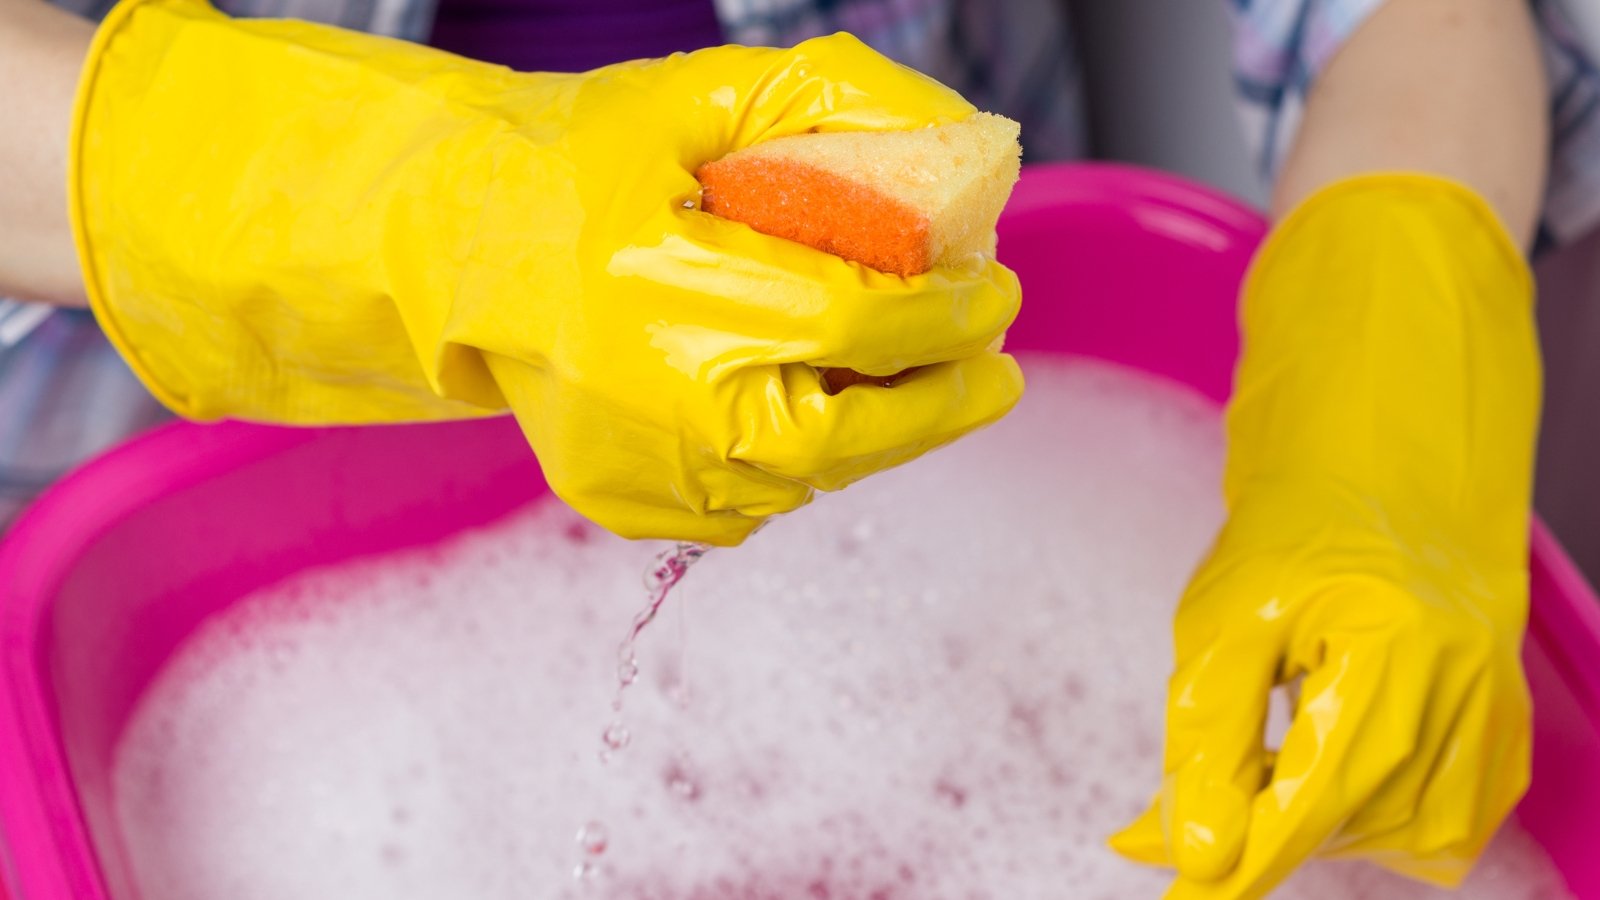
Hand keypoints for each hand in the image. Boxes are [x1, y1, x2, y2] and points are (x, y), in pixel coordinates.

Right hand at [70, 0, 1022, 544]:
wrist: (452, 255)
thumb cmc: (572, 165)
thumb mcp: (701, 99)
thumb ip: (839, 107)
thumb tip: (971, 150)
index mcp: (661, 294)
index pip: (857, 324)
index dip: (948, 310)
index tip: (995, 286)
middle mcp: (654, 406)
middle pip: (854, 434)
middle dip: (946, 396)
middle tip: (995, 362)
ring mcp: (643, 476)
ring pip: (817, 476)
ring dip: (889, 429)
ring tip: (928, 379)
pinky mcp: (633, 510)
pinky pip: (764, 500)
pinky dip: (816, 458)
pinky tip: (831, 407)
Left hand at [1110, 175, 1540, 897]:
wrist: (1390, 465)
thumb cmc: (1300, 523)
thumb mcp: (1222, 620)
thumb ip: (1207, 742)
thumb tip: (1184, 850)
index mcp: (1395, 653)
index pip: (1308, 804)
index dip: (1237, 862)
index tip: (1184, 893)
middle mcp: (1465, 693)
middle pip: (1350, 826)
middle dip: (1260, 828)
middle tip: (1189, 810)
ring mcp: (1496, 716)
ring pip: (1400, 839)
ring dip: (1318, 821)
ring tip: (1272, 754)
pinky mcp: (1506, 731)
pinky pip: (1448, 825)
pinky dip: (1377, 817)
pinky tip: (1333, 766)